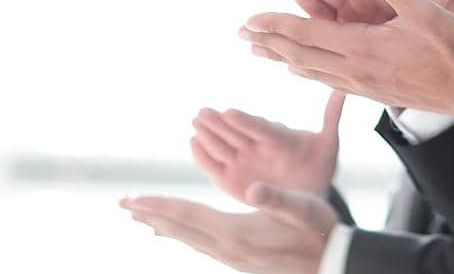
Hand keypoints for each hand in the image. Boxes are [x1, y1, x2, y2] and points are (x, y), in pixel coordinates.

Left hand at [121, 182, 336, 273]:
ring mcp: (230, 257)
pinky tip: (175, 233)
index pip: (187, 215)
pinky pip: (198, 244)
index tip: (132, 198)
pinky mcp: (237, 259)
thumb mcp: (303, 208)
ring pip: (187, 238)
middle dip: (150, 213)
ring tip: (141, 216)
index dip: (159, 204)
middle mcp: (226, 248)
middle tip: (122, 203)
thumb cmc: (320, 230)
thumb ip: (278, 200)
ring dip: (162, 224)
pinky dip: (180, 234)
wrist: (331, 263)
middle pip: (180, 228)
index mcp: (236, 232)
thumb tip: (255, 189)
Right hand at [189, 90, 344, 198]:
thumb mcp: (327, 145)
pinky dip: (203, 156)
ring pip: (222, 146)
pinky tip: (193, 142)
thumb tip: (342, 90)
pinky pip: (214, 166)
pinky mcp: (230, 178)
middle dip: (220, 124)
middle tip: (204, 111)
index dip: (246, 122)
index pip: (261, 128)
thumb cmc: (317, 167)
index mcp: (279, 138)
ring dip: (208, 134)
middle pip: (236, 133)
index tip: (231, 112)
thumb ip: (331, 118)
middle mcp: (257, 146)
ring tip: (196, 120)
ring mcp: (243, 160)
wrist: (306, 195)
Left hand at [242, 0, 453, 114]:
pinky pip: (327, 80)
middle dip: (270, 41)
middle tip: (242, 34)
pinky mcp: (372, 93)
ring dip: (283, 57)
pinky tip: (302, 69)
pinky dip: (307, 70)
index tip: (249, 20)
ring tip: (261, 51)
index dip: (276, 25)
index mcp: (362, 48)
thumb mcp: (426, 11)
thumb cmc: (452, 49)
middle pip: (300, 55)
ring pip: (311, 70)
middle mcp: (355, 70)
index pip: (307, 35)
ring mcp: (362, 85)